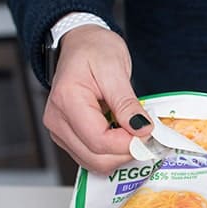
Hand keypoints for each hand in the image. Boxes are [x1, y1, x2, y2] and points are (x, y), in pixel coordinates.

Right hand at [43, 25, 152, 173]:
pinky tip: (124, 138)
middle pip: (97, 158)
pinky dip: (113, 154)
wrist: (81, 43)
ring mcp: (60, 132)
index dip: (129, 143)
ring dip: (121, 155)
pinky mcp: (68, 137)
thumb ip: (127, 103)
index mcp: (67, 101)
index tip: (149, 132)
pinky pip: (93, 157)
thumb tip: (142, 129)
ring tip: (136, 134)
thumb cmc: (94, 50)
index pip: (99, 140)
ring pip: (95, 163)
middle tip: (146, 134)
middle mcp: (57, 121)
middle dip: (127, 152)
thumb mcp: (115, 70)